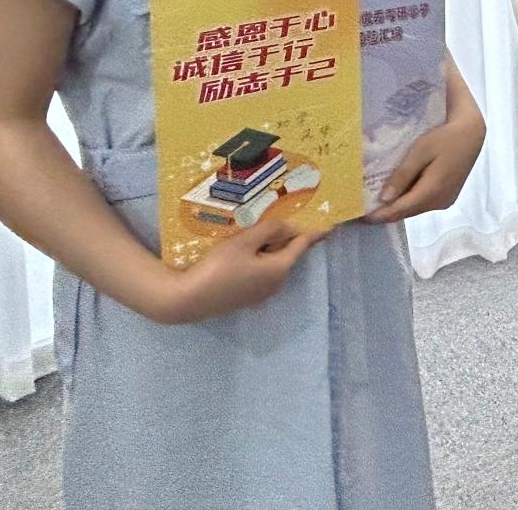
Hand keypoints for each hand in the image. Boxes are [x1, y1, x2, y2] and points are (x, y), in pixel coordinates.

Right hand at [146, 216, 323, 324]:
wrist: (186, 299)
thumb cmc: (217, 268)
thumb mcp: (245, 241)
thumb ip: (270, 230)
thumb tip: (289, 227)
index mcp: (279, 270)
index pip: (302, 245)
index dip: (315, 233)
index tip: (331, 225)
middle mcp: (275, 284)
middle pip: (287, 254)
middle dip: (288, 237)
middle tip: (287, 216)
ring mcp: (260, 293)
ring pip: (273, 263)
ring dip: (271, 247)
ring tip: (262, 228)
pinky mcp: (246, 297)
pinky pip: (261, 271)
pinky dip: (260, 258)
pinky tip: (246, 248)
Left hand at [366, 98, 486, 223]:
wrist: (472, 133)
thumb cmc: (445, 137)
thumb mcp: (420, 151)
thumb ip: (403, 175)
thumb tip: (384, 199)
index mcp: (432, 192)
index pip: (399, 210)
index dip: (378, 215)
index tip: (358, 216)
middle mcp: (439, 202)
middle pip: (406, 212)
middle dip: (384, 212)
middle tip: (362, 208)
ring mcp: (445, 200)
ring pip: (414, 209)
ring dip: (396, 207)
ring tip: (375, 200)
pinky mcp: (448, 196)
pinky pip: (422, 203)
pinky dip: (408, 200)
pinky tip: (397, 192)